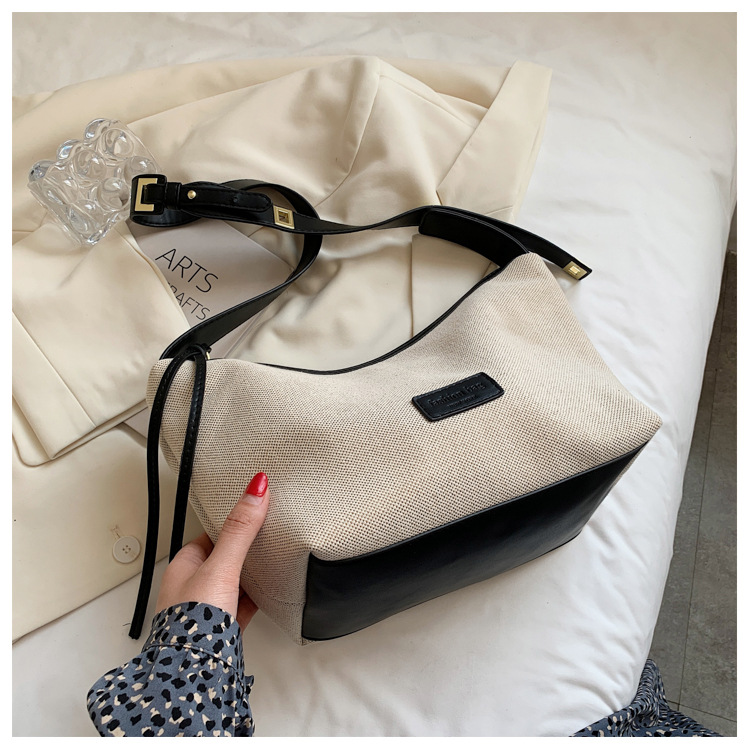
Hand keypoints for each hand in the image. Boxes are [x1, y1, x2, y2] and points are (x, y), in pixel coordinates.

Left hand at [155, 472, 268, 630]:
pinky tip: (271, 592)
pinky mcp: (225, 627)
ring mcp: (209, 608)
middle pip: (225, 557)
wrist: (195, 672)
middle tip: (269, 531)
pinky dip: (259, 596)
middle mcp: (193, 586)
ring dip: (251, 573)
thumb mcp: (221, 566)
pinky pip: (245, 604)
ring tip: (273, 557)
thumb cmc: (192, 622)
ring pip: (235, 581)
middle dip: (245, 548)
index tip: (253, 508)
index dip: (232, 521)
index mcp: (185, 565)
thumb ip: (240, 529)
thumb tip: (255, 489)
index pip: (211, 533)